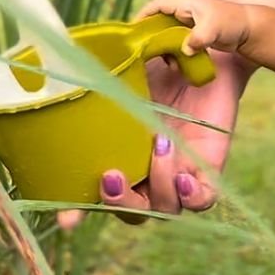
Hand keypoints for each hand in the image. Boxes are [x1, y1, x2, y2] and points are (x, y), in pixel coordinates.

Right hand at [57, 44, 247, 229]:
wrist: (207, 55)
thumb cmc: (158, 65)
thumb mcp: (124, 69)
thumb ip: (98, 75)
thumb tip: (70, 60)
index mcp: (119, 156)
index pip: (93, 194)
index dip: (76, 211)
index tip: (66, 219)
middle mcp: (146, 173)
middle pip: (129, 211)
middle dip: (117, 202)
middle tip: (111, 175)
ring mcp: (177, 175)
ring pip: (163, 209)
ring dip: (158, 184)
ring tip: (160, 142)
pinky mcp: (208, 170)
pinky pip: (201, 201)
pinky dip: (191, 196)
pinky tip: (185, 178)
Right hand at [137, 0, 252, 55]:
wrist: (250, 31)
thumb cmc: (232, 23)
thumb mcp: (213, 29)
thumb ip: (197, 38)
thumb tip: (185, 50)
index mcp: (186, 3)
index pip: (158, 4)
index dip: (144, 14)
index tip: (134, 28)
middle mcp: (186, 11)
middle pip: (160, 20)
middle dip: (154, 36)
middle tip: (148, 52)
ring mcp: (191, 23)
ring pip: (169, 34)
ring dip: (166, 48)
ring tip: (169, 63)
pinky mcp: (197, 34)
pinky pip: (179, 42)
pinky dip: (176, 53)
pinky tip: (179, 64)